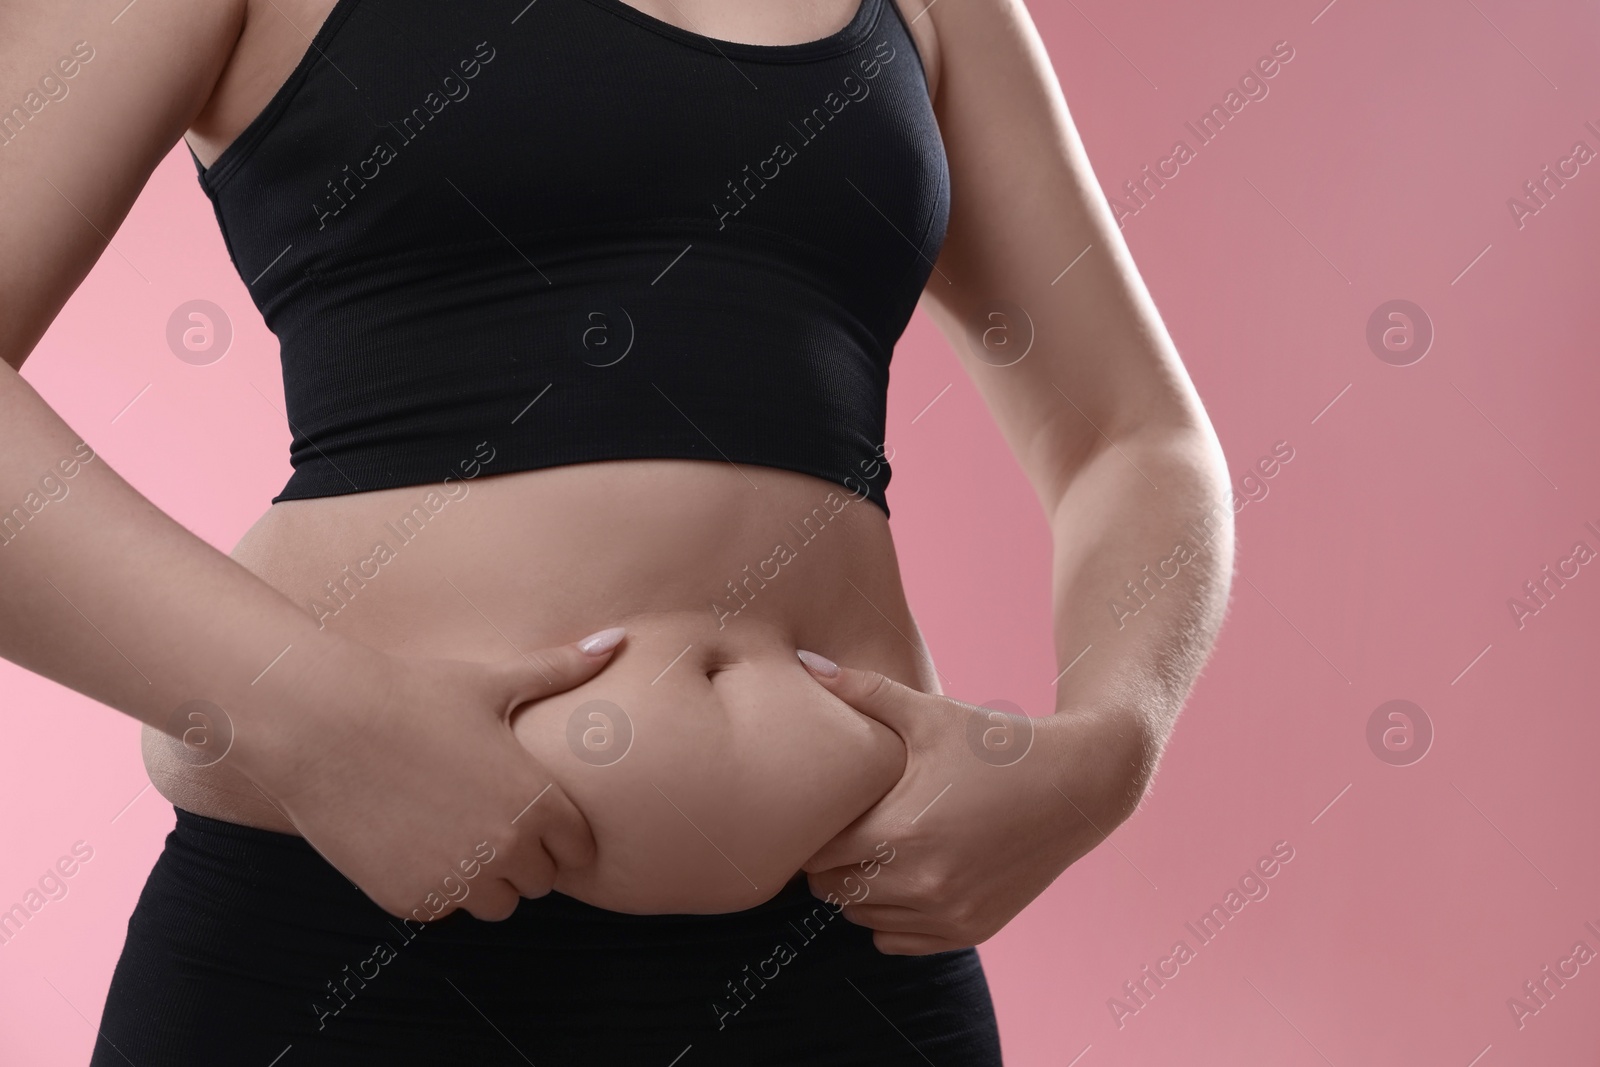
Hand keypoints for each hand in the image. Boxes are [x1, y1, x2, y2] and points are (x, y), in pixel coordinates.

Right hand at [236, 627, 626, 922]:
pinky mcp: (410, 900)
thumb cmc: (411, 694)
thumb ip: (561, 669)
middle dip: (523, 856)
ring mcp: (456, 880)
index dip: (559, 832)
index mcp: (536, 802)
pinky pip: (442, 909)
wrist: (321, 722)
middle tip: (486, 815)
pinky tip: (411, 840)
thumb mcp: (492, 682)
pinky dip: (433, 885)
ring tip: (453, 830)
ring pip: (495, 904)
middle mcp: (504, 850)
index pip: (578, 849)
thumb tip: (618, 638)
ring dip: (483, 879)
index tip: (532, 811)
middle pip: (539, 882)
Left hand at [796, 650, 1147, 954]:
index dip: (816, 830)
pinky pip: (897, 940)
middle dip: (832, 860)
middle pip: (832, 890)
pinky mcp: (970, 930)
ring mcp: (947, 913)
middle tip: (852, 826)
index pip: (816, 855)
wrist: (1078, 784)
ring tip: (880, 847)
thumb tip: (808, 662)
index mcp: (901, 833)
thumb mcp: (931, 713)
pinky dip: (892, 916)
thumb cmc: (998, 744)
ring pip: (861, 918)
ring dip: (860, 889)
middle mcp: (920, 884)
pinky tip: (908, 877)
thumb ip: (864, 690)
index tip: (830, 809)